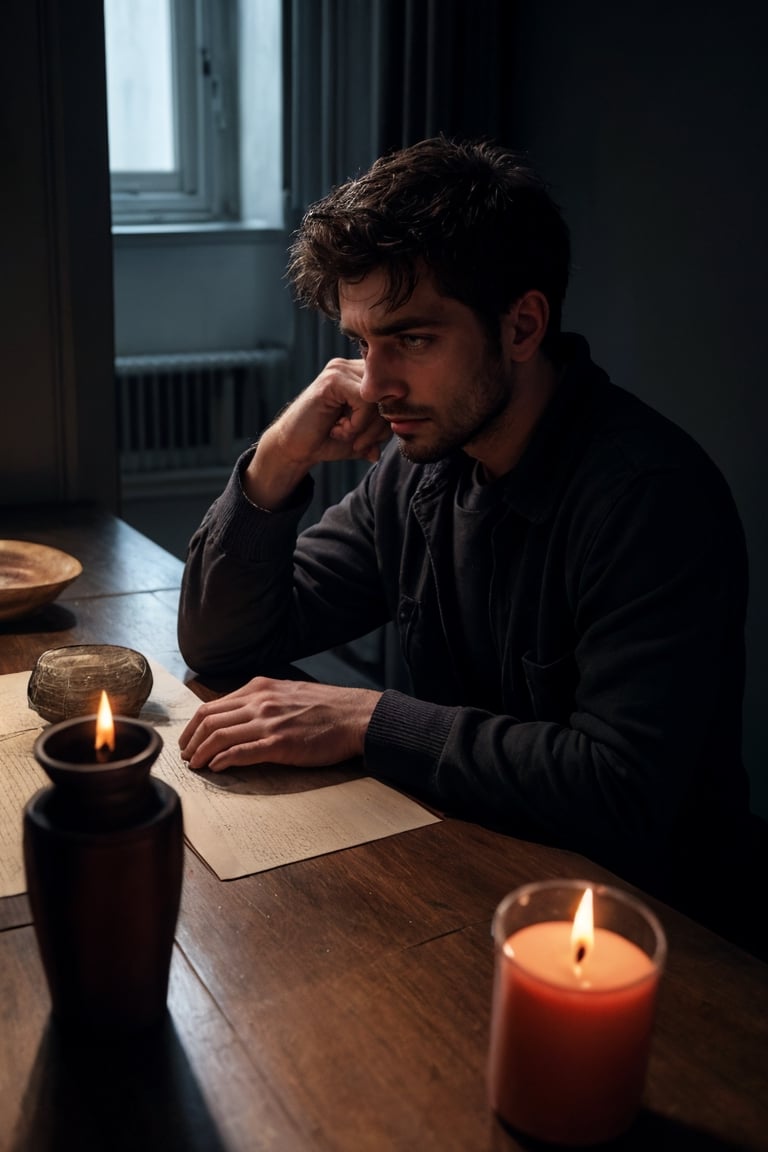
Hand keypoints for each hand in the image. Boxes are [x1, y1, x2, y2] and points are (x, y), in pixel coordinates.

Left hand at [178, 677, 381, 771]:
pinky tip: (216, 768)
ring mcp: (268, 722)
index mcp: (259, 688)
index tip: (188, 740)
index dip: (193, 726)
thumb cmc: (328, 707)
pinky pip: (240, 753)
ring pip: (219, 736)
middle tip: (186, 757)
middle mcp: (259, 702)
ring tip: (195, 766)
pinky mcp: (279, 744)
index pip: (212, 706)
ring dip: (201, 753)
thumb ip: (262, 701)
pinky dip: (222, 761)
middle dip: (190, 741)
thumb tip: (239, 717)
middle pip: (208, 720)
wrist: (356, 716)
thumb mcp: (288, 692)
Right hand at [243, 358, 390, 507]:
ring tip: (348, 436)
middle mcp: (351, 368)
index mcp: (362, 377)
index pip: (394, 391)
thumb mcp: (364, 435)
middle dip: (380, 426)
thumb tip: (408, 425)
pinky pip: (364, 399)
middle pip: (389, 392)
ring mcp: (340, 370)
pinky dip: (357, 422)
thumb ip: (385, 427)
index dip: (388, 420)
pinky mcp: (332, 379)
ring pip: (378, 397)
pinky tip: (340, 430)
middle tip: (362, 444)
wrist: (294, 447)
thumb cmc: (328, 440)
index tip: (372, 442)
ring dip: (367, 427)